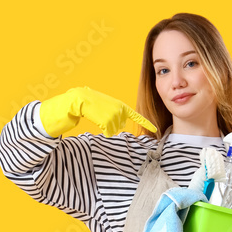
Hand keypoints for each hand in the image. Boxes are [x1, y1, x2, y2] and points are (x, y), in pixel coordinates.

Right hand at [39, 86, 156, 137]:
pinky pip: (108, 131)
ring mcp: (113, 114)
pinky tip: (96, 119)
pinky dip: (102, 129)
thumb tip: (116, 126)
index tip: (155, 129)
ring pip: (113, 129)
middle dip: (111, 125)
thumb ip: (113, 113)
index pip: (135, 115)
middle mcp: (119, 109)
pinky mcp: (107, 119)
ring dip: (105, 126)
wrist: (77, 100)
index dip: (145, 122)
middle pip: (120, 125)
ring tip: (97, 116)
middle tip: (101, 116)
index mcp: (120, 105)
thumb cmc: (88, 103)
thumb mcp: (104, 106)